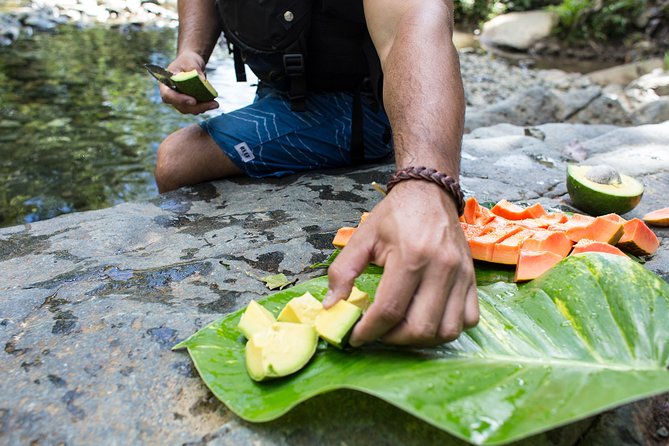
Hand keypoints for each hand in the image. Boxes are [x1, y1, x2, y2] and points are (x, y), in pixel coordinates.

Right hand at [160, 50, 218, 114]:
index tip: (193, 101)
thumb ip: (194, 69)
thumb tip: (203, 81)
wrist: (191, 64)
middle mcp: (171, 94)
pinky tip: (212, 103)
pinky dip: (204, 107)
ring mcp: (179, 100)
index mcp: (165, 84)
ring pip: (189, 109)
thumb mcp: (190, 61)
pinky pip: (195, 108)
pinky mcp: (188, 103)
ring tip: (215, 104)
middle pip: (180, 106)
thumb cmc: (187, 60)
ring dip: (202, 108)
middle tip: (213, 104)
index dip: (179, 100)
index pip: (168, 95)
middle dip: (197, 107)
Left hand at [325, 180, 478, 346]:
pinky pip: (468, 320)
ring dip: (420, 339)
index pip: (389, 310)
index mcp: (411, 256)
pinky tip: (427, 320)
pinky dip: (447, 330)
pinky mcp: (473, 279)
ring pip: (446, 331)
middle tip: (377, 333)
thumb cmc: (394, 215)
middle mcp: (441, 268)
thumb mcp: (362, 237)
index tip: (355, 337)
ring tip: (400, 329)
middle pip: (420, 327)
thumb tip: (332, 306)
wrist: (429, 193)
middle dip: (393, 339)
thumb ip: (343, 272)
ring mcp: (462, 275)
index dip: (369, 331)